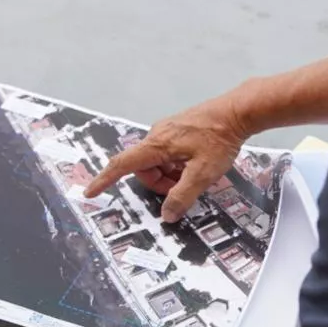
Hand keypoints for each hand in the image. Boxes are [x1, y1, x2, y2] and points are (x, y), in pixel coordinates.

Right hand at [84, 91, 249, 221]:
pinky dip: (176, 165)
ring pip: (157, 162)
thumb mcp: (203, 174)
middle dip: (158, 184)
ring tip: (194, 177)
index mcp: (157, 145)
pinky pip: (167, 153)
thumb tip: (166, 215)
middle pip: (143, 167)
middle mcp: (157, 135)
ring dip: (169, 175)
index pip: (123, 164)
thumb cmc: (219, 140)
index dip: (105, 180)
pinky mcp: (177, 130)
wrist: (237, 111)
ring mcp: (167, 131)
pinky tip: (195, 165)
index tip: (90, 192)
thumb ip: (182, 196)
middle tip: (182, 191)